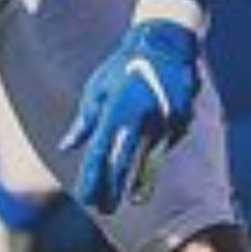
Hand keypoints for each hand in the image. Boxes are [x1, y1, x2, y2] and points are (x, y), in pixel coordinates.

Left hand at [63, 19, 201, 214]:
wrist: (166, 41)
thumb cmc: (124, 65)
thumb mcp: (97, 89)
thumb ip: (84, 122)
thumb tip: (68, 147)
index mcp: (116, 112)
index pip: (101, 155)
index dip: (93, 180)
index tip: (87, 200)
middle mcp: (140, 120)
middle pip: (125, 165)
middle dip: (114, 190)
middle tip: (106, 209)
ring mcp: (164, 121)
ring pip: (150, 159)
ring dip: (140, 179)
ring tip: (135, 198)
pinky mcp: (182, 120)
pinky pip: (167, 141)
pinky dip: (158, 146)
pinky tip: (155, 136)